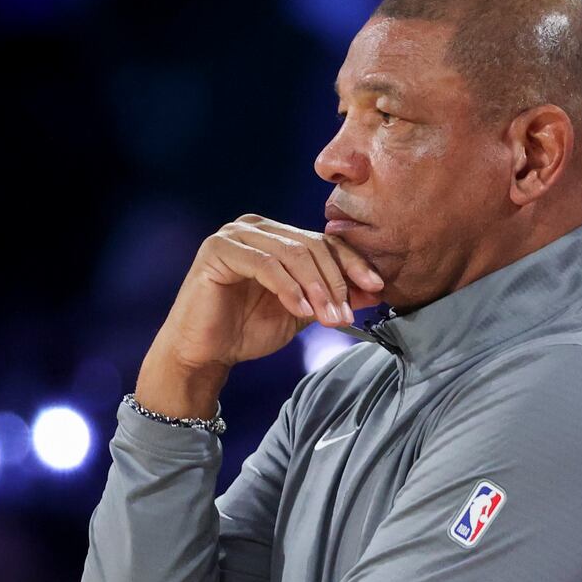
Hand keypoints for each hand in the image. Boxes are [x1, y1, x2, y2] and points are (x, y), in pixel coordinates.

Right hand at [154, 215, 385, 372]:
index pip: (324, 241)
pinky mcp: (217, 250)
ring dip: (316, 288)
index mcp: (276, 235)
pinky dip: (288, 288)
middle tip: (346, 315)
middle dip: (335, 282)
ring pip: (291, 253)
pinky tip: (301, 311)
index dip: (353, 264)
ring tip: (329, 318)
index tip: (377, 288)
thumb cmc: (247, 330)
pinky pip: (265, 265)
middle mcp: (255, 227)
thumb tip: (374, 289)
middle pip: (311, 245)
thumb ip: (331, 296)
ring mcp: (234, 234)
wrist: (204, 353)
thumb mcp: (301, 311)